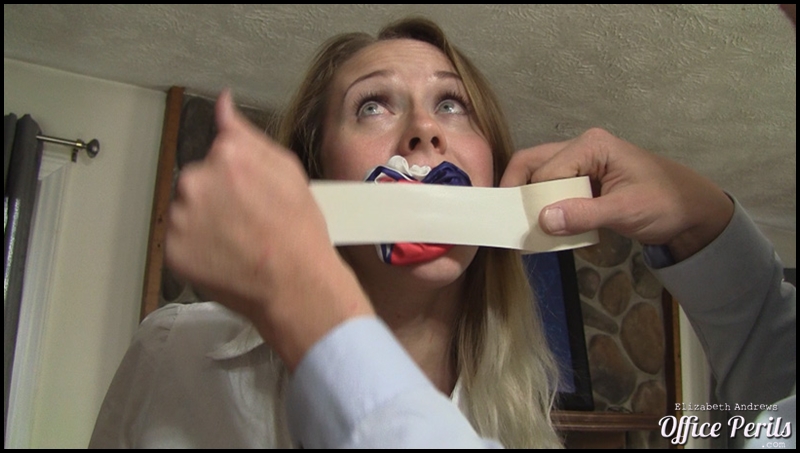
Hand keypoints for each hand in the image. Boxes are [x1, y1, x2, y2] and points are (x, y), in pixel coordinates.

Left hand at [165, 90, 372, 369]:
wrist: (296, 285)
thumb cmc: (299, 229)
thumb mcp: (286, 169)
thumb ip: (247, 134)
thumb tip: (222, 102)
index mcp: (225, 155)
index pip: (219, 155)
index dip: (240, 178)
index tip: (255, 198)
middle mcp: (195, 181)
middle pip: (198, 181)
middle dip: (217, 197)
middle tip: (247, 223)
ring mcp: (180, 218)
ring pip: (186, 210)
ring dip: (203, 222)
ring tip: (236, 243)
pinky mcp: (172, 250)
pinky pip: (179, 241)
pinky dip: (196, 248)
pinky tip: (223, 257)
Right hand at [501, 128, 733, 261]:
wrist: (691, 211)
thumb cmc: (665, 203)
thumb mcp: (626, 210)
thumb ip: (585, 214)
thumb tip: (543, 220)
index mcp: (592, 145)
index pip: (546, 169)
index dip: (533, 197)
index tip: (526, 225)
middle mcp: (582, 148)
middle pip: (533, 165)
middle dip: (522, 193)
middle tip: (513, 222)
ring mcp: (581, 163)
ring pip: (539, 177)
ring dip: (533, 201)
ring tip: (529, 226)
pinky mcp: (583, 181)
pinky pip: (553, 189)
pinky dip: (546, 206)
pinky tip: (546, 226)